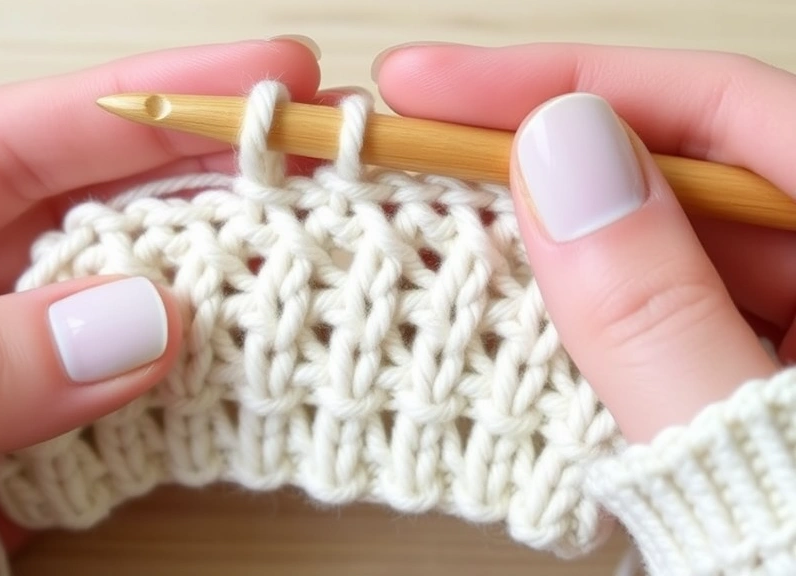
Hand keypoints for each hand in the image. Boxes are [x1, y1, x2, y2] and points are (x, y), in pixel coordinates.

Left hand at [0, 37, 321, 571]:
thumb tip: (141, 323)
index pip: (6, 148)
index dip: (136, 103)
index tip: (254, 81)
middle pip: (84, 212)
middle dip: (201, 174)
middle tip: (317, 152)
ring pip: (120, 308)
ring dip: (212, 278)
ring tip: (311, 241)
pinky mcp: (27, 456)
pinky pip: (120, 404)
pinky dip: (186, 389)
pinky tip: (251, 358)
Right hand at [373, 43, 792, 442]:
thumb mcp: (734, 442)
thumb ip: (655, 313)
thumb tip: (557, 151)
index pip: (720, 106)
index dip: (569, 82)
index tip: (426, 87)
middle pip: (681, 168)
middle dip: (541, 161)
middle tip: (409, 152)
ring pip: (661, 242)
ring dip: (549, 237)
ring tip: (433, 229)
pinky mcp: (760, 375)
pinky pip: (665, 310)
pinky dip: (586, 307)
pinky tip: (511, 304)